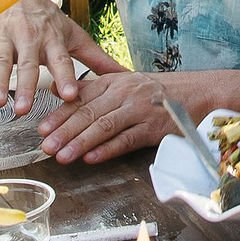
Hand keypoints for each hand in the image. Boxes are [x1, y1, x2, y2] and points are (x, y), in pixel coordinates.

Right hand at [0, 0, 120, 115]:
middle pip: (27, 65)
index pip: (60, 60)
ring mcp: (3, 39)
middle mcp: (28, 39)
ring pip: (0, 63)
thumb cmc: (45, 18)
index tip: (70, 95)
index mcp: (52, 39)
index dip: (65, 77)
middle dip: (26, 86)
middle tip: (24, 110)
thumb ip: (96, 59)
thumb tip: (126, 77)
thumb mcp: (71, 34)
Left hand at [34, 67, 182, 165]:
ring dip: (81, 142)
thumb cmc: (156, 91)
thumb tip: (58, 90)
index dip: (60, 114)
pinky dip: (108, 149)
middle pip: (89, 113)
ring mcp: (139, 110)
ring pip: (104, 127)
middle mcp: (124, 93)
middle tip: (46, 146)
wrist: (197, 92)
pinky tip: (92, 158)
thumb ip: (91, 88)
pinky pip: (127, 139)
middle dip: (64, 131)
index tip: (42, 128)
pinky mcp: (153, 128)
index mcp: (114, 82)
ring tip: (63, 156)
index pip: (81, 98)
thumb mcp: (123, 82)